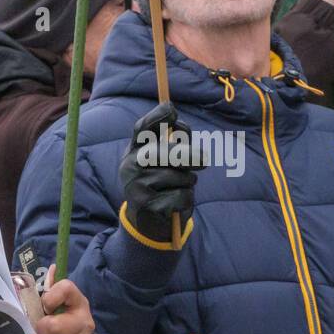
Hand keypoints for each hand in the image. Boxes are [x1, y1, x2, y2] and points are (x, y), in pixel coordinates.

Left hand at [17, 265, 94, 333]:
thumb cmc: (61, 332)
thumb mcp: (57, 311)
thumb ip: (52, 292)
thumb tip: (53, 268)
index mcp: (77, 304)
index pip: (67, 288)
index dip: (51, 296)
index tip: (44, 305)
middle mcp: (82, 322)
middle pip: (52, 324)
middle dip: (39, 329)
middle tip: (38, 332)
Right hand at [119, 102, 205, 243]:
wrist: (149, 222)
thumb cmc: (164, 184)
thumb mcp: (169, 161)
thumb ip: (176, 142)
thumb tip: (180, 126)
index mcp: (134, 151)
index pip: (142, 129)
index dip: (156, 117)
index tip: (172, 111)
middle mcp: (129, 166)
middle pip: (162, 152)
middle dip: (188, 155)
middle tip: (204, 161)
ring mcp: (135, 187)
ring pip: (175, 176)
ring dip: (188, 182)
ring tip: (181, 187)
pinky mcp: (145, 206)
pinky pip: (179, 196)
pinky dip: (185, 200)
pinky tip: (175, 203)